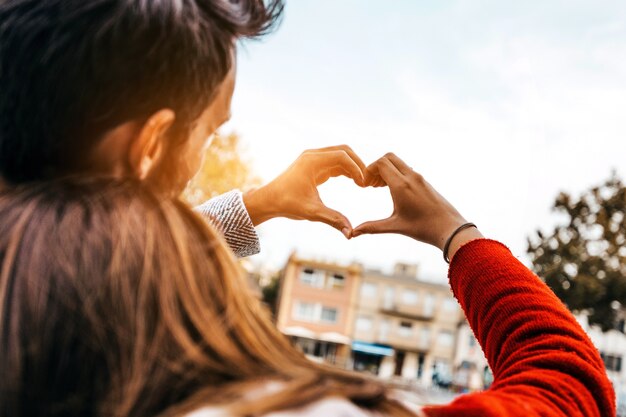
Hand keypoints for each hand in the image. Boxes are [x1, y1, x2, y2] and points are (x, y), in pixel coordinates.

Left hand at [243, 145, 372, 237]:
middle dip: (358, 164)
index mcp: (312, 162)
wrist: (268, 201)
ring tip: (362, 184)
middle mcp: (313, 155)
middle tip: (367, 182)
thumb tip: (351, 233)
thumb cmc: (287, 204)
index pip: (342, 156)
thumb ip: (333, 219)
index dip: (356, 168)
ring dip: (353, 166)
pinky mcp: (314, 165)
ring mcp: (313, 158)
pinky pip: (335, 162)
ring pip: (341, 155)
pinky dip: (346, 169)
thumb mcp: (312, 212)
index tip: (363, 185)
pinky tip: (354, 182)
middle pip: (344, 150)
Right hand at [352, 153, 482, 255]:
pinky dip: (396, 173)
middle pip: (389, 157)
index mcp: (401, 185)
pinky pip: (407, 169)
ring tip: (380, 187)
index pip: (381, 163)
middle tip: (372, 184)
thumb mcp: (395, 227)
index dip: (368, 170)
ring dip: (387, 170)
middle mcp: (411, 177)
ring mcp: (419, 178)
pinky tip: (394, 191)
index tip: (365, 185)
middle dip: (376, 167)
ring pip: (399, 162)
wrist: (450, 229)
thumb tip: (353, 233)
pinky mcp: (425, 182)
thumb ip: (372, 227)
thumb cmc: (423, 228)